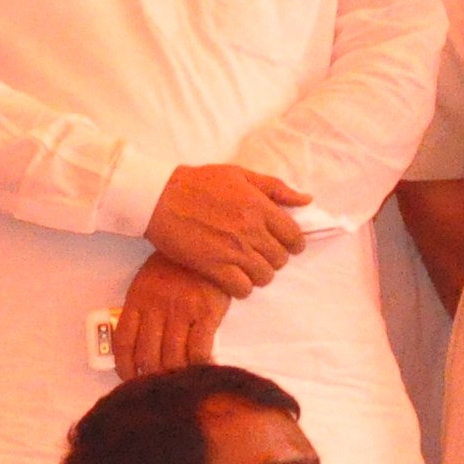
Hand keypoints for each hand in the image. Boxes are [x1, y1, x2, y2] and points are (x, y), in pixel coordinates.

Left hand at [111, 254, 233, 377]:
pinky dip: (201, 365)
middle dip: (151, 377)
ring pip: (172, 359)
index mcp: (137, 300)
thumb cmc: (176, 266)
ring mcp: (181, 311)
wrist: (209, 243)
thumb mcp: (148, 283)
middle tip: (160, 385)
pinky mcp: (207, 313)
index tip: (130, 379)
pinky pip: (199, 350)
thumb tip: (137, 347)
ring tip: (180, 380)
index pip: (123, 343)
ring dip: (175, 376)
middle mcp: (156, 308)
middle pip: (147, 356)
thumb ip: (141, 311)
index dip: (124, 368)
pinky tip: (204, 368)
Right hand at [145, 164, 309, 290]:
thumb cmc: (197, 182)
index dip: (293, 244)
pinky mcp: (213, 266)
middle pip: (280, 259)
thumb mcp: (239, 174)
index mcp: (260, 206)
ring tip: (245, 268)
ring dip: (258, 275)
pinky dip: (241, 288)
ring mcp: (232, 250)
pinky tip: (232, 279)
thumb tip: (306, 200)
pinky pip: (242, 288)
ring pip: (264, 276)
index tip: (283, 245)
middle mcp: (251, 230)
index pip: (294, 236)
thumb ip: (275, 188)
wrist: (157, 197)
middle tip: (259, 255)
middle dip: (273, 259)